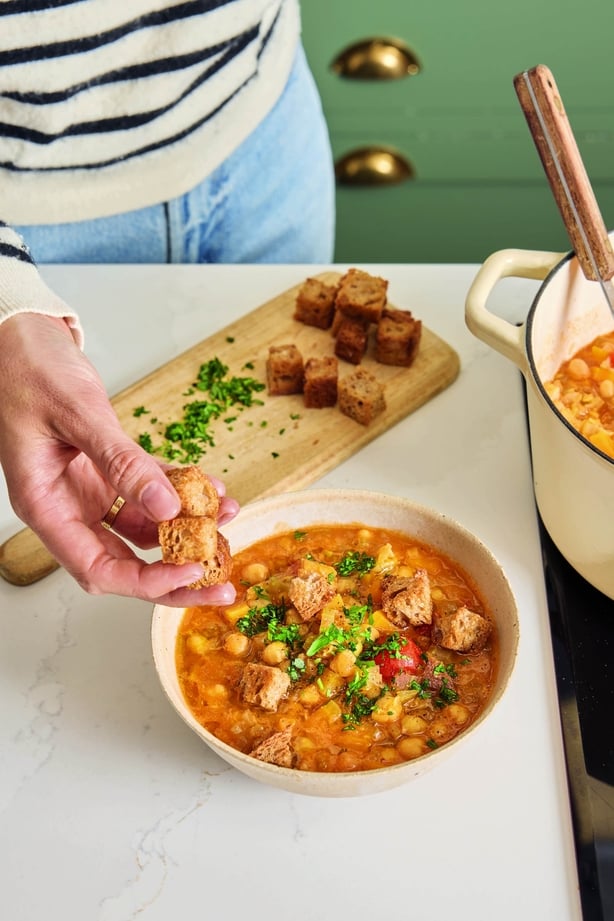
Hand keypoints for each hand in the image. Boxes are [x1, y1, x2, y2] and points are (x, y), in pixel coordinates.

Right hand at [0, 313, 238, 604]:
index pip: (98, 569)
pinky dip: (179, 490)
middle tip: (222, 582)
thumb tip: (166, 506)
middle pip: (125, 562)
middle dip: (176, 572)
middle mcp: (67, 507)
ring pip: (142, 527)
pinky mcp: (104, 469)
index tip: (191, 573)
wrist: (21, 338)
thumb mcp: (78, 414)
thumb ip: (121, 462)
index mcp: (46, 506)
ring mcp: (87, 490)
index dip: (146, 581)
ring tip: (226, 517)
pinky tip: (209, 487)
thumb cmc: (28, 370)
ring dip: (186, 527)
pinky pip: (147, 491)